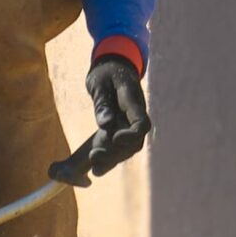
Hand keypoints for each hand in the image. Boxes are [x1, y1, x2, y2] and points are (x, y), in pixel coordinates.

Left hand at [85, 55, 151, 174]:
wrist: (114, 67)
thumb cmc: (106, 72)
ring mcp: (130, 123)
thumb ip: (102, 102)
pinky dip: (109, 157)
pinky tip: (94, 167)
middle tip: (93, 157)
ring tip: (94, 169)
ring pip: (127, 148)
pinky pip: (119, 147)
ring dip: (112, 159)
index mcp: (133, 101)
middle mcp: (135, 116)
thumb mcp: (99, 83)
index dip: (131, 135)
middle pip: (134, 142)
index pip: (142, 124)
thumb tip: (105, 124)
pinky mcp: (123, 129)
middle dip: (116, 153)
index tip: (115, 138)